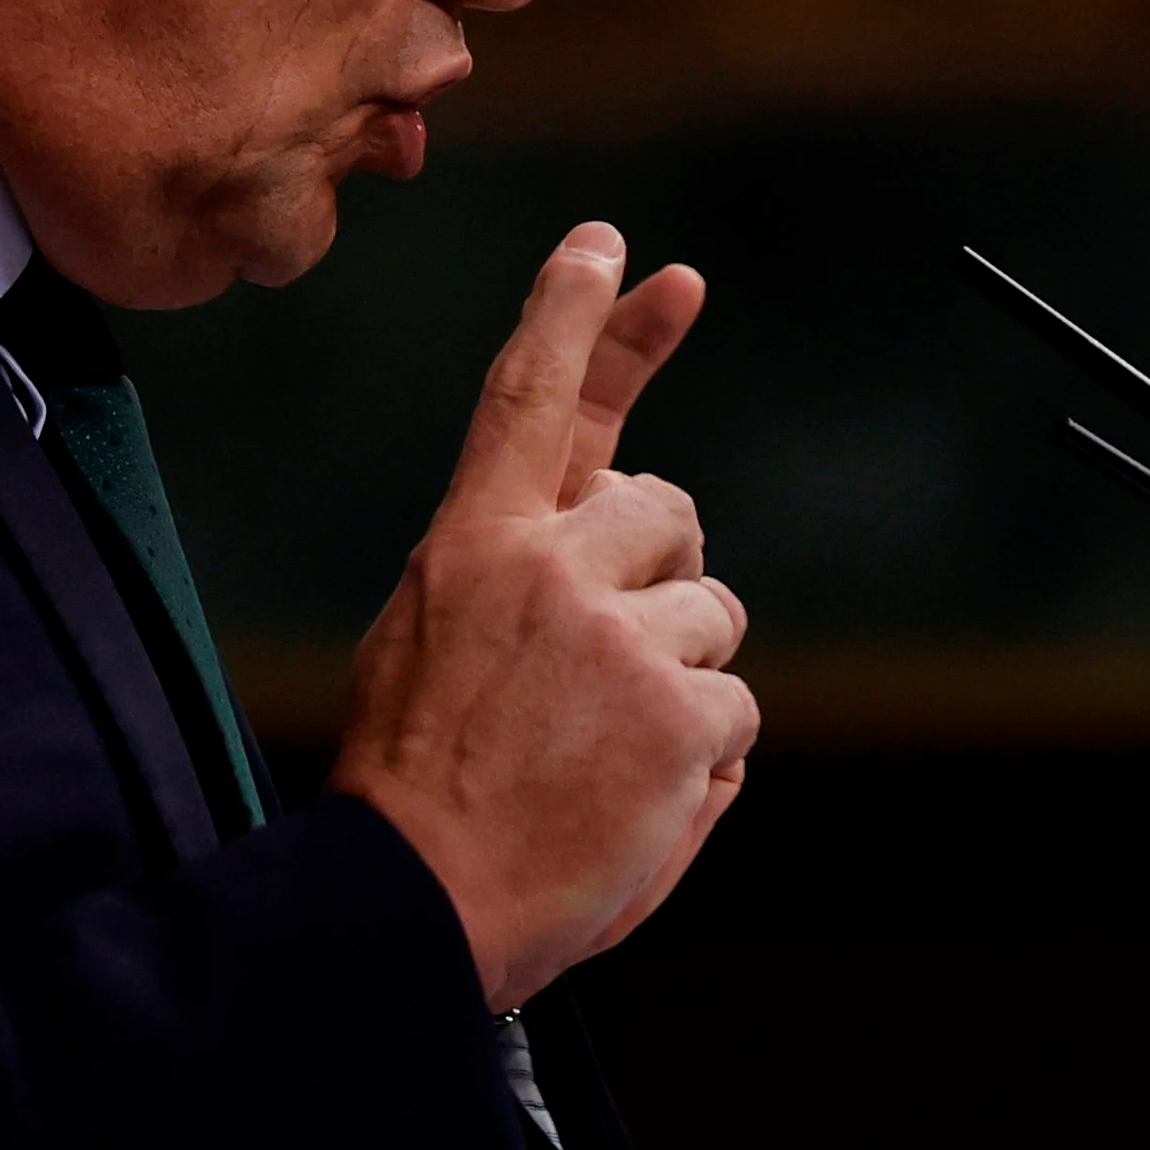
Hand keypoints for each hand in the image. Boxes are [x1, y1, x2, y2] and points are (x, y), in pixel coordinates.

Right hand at [330, 222, 755, 1008]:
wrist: (412, 902)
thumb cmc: (421, 779)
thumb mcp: (426, 634)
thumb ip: (510, 561)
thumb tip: (601, 518)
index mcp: (473, 543)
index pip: (531, 395)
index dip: (576, 313)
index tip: (615, 248)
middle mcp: (550, 568)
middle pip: (666, 507)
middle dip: (661, 572)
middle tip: (604, 662)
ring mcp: (621, 637)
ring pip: (714, 614)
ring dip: (681, 677)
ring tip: (600, 749)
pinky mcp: (682, 713)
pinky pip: (736, 709)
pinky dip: (701, 759)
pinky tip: (630, 795)